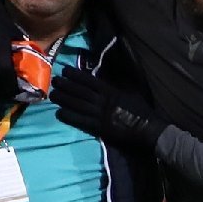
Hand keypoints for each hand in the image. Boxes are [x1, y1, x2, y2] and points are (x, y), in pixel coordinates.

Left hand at [49, 66, 166, 149]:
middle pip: (80, 92)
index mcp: (112, 92)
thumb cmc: (143, 111)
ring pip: (77, 105)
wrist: (149, 131)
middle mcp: (103, 102)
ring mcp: (100, 116)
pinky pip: (81, 122)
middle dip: (66, 85)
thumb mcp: (133, 92)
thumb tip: (113, 73)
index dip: (76, 75)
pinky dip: (69, 117)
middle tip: (55, 80)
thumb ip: (120, 84)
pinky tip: (59, 113)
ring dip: (64, 99)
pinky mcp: (99, 129)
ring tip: (53, 94)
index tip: (65, 70)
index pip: (90, 81)